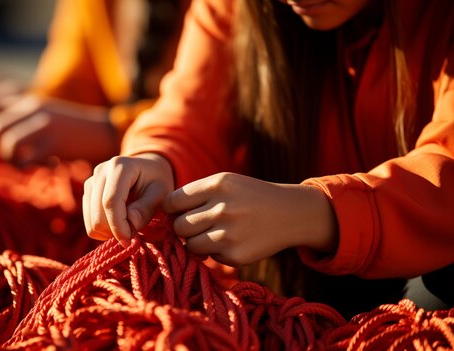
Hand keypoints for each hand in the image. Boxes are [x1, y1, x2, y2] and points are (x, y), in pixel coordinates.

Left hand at [0, 98, 117, 165]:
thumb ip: (9, 123)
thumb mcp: (35, 119)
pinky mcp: (55, 141)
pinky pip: (26, 157)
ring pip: (6, 141)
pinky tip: (32, 166)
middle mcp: (30, 106)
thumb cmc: (64, 132)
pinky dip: (23, 166)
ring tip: (14, 163)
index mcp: (21, 100)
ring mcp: (43, 122)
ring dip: (4, 158)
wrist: (102, 132)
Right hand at [83, 153, 174, 245]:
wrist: (148, 171)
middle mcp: (100, 171)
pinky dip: (103, 230)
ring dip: (108, 232)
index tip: (129, 240)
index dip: (118, 225)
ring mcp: (90, 182)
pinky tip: (119, 223)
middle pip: (97, 213)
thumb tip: (130, 224)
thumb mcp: (161, 194)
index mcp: (120, 166)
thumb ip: (146, 208)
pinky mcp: (87, 193)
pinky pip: (89, 222)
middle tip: (133, 235)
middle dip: (114, 231)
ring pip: (91, 220)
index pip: (111, 201)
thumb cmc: (156, 182)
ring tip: (128, 227)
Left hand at [162, 172, 337, 266]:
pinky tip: (232, 242)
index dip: (172, 209)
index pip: (173, 201)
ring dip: (196, 242)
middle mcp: (222, 208)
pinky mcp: (235, 255)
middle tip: (198, 225)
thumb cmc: (249, 196)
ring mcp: (229, 234)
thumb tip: (163, 215)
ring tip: (213, 233)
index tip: (179, 212)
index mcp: (217, 185)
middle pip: (179, 226)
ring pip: (190, 245)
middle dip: (184, 228)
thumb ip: (195, 195)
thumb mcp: (226, 183)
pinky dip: (215, 252)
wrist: (290, 213)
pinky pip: (209, 257)